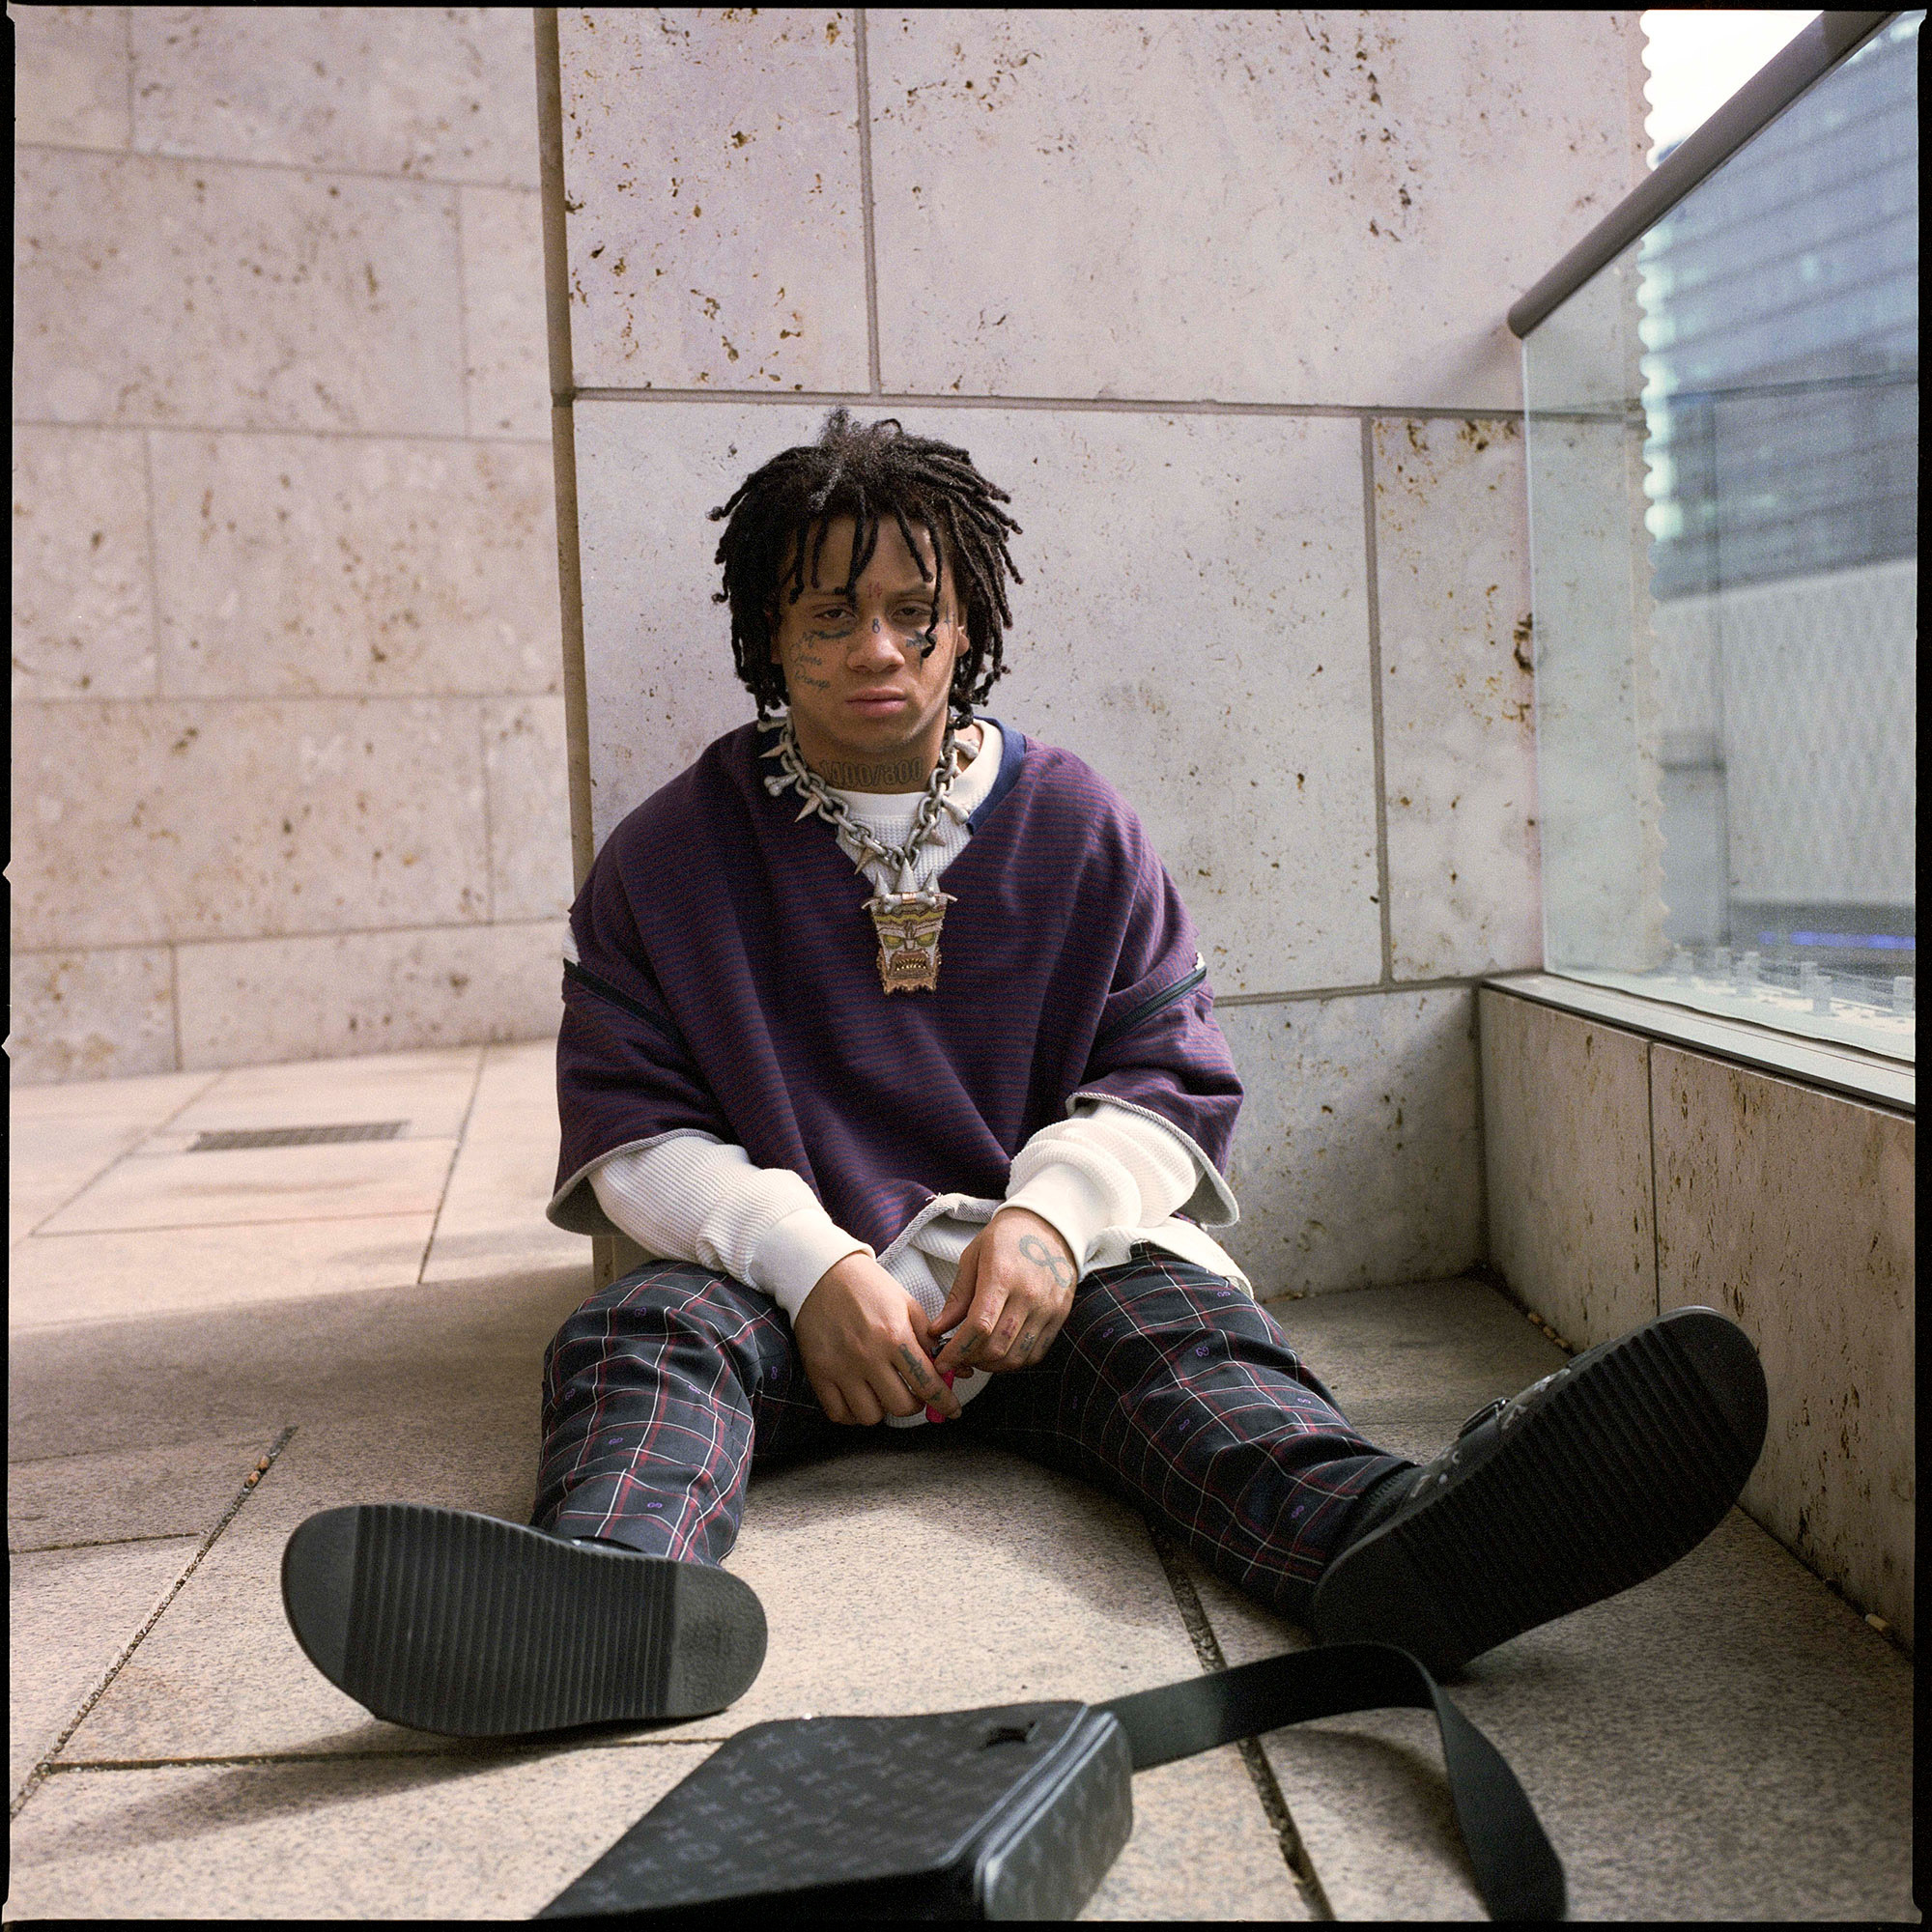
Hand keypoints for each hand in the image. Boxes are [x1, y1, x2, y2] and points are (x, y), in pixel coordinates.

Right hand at [792, 1251, 960, 1425]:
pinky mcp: (819, 1373)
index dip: (945, 1402)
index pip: (928, 1384)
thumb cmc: (867, 1287)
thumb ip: (930, 1340)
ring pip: (871, 1417)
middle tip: (914, 1393)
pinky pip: (839, 1414)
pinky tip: (860, 1398)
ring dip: (883, 1409)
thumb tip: (955, 1370)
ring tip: (883, 1393)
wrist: (822, 1273)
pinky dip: (853, 1414)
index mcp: (895, 1335)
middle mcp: (868, 1355)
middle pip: (902, 1407)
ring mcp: (841, 1367)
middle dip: (915, 1404)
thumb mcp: (906, 1305)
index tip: (951, 1410)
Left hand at [932, 1207, 1077, 1375]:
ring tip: (977, 1356)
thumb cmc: (1005, 1239)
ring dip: (992, 1365)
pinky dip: (1015, 1362)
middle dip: (971, 1360)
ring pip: (1016, 1357)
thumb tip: (937, 1330)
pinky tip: (1001, 1351)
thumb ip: (957, 1297)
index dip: (957, 1351)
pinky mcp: (1060, 1316)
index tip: (941, 1362)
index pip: (978, 1326)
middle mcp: (1029, 1294)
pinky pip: (1036, 1354)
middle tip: (957, 1358)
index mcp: (1002, 1275)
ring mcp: (1048, 1307)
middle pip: (997, 1347)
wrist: (1048, 1226)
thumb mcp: (972, 1258)